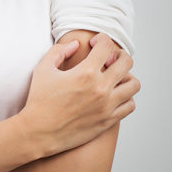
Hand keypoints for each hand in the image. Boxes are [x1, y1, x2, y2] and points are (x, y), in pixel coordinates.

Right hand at [17, 33, 139, 157]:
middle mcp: (100, 88)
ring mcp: (107, 106)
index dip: (102, 39)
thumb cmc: (39, 100)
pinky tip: (113, 96)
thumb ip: (59, 51)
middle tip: (108, 58)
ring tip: (114, 78)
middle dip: (119, 54)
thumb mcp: (43, 69)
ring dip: (125, 77)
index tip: (95, 42)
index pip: (107, 46)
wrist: (38, 132)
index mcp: (85, 73)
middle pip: (126, 62)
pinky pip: (130, 105)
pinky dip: (125, 98)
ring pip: (133, 84)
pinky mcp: (108, 120)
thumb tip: (76, 44)